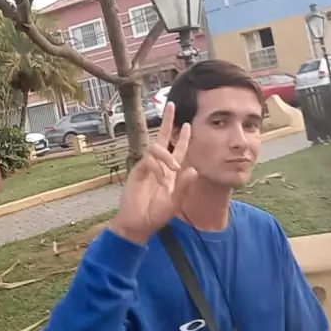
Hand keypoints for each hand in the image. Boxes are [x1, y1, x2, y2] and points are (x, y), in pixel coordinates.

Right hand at [110, 102, 196, 245]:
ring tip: (174, 169)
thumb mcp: (174, 203)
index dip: (183, 138)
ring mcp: (148, 167)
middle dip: (168, 122)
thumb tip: (192, 168)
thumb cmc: (156, 216)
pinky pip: (149, 160)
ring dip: (167, 156)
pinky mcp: (138, 170)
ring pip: (156, 148)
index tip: (188, 124)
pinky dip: (157, 168)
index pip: (178, 150)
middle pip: (163, 138)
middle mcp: (160, 166)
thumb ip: (183, 187)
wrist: (137, 224)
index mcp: (171, 173)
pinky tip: (160, 180)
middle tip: (172, 105)